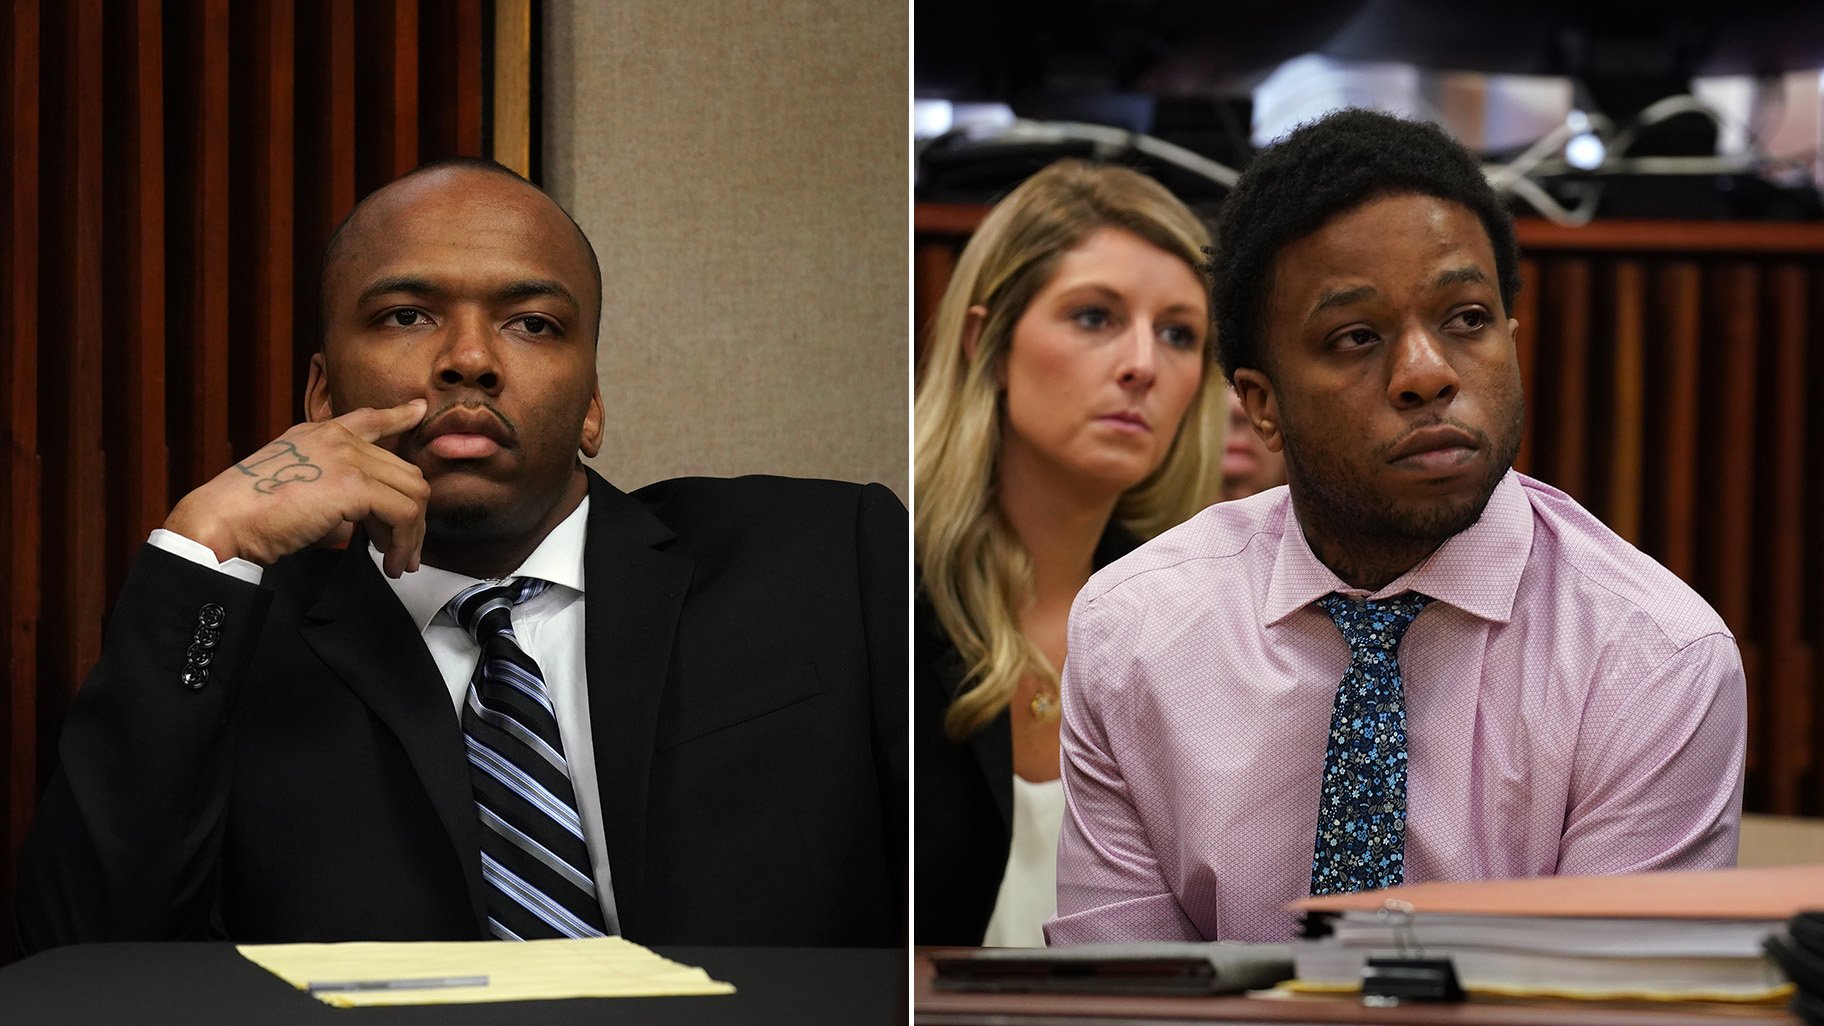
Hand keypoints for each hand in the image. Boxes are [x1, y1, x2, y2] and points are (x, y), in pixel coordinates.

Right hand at [164, 400, 431, 577]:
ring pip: (411, 492)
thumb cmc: (246, 514)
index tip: (418, 412)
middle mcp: (337, 439)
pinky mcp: (352, 486)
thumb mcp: (294, 488)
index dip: (399, 416)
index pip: (369, 419)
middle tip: (403, 550)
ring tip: (397, 562)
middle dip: (412, 515)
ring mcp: (347, 458)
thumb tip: (356, 523)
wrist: (221, 521)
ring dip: (411, 533)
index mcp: (319, 434)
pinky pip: (402, 513)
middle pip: (403, 472)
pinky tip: (389, 562)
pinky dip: (402, 542)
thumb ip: (330, 493)